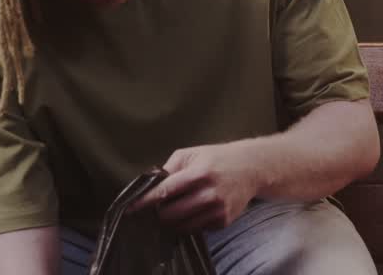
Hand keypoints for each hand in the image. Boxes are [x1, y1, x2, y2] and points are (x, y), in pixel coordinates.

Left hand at [131, 141, 260, 232]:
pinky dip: (190, 222)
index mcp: (200, 173)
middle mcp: (210, 193)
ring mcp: (218, 209)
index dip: (145, 202)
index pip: (165, 191)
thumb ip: (169, 168)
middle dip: (159, 212)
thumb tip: (149, 185)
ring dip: (173, 220)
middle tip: (159, 206)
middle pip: (170, 214)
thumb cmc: (218, 158)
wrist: (252, 167)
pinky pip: (197, 229)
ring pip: (182, 226)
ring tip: (175, 209)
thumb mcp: (192, 153)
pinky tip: (195, 210)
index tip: (131, 208)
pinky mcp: (223, 221)